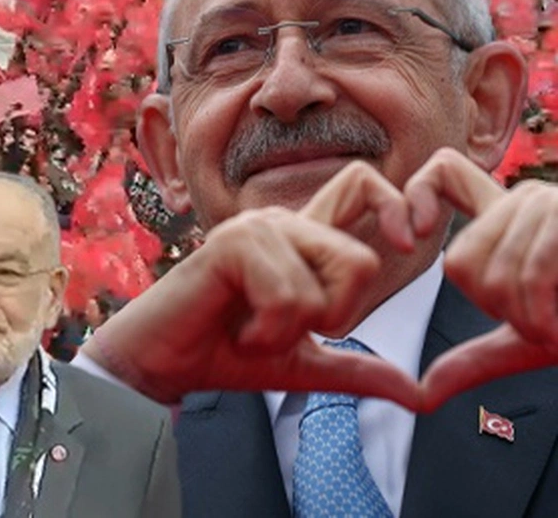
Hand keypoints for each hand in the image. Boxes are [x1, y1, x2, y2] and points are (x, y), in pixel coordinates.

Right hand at [85, 162, 421, 408]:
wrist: (162, 365)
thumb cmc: (223, 354)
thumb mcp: (303, 365)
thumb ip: (358, 370)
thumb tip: (418, 394)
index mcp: (302, 240)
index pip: (363, 185)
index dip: (395, 204)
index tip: (406, 240)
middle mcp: (282, 224)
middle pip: (363, 258)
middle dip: (338, 316)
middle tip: (290, 329)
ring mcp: (256, 230)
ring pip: (326, 284)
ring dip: (293, 331)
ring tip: (253, 331)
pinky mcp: (232, 244)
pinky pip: (288, 295)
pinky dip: (269, 332)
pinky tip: (238, 332)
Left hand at [404, 148, 557, 410]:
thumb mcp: (528, 340)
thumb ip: (473, 360)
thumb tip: (421, 394)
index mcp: (506, 219)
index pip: (444, 174)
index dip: (417, 194)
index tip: (407, 237)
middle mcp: (525, 200)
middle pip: (459, 260)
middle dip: (499, 309)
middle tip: (547, 315)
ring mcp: (551, 203)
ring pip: (494, 275)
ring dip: (531, 319)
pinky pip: (533, 272)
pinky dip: (545, 314)